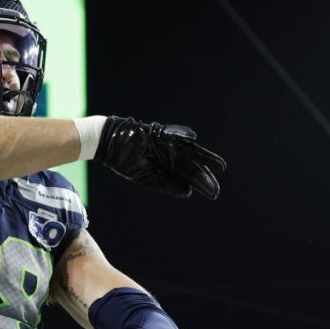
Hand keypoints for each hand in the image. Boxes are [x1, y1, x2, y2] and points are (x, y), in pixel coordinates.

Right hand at [95, 116, 225, 199]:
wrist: (109, 144)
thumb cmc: (124, 160)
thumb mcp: (146, 177)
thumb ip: (166, 184)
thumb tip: (188, 192)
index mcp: (166, 165)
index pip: (188, 176)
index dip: (201, 184)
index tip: (213, 195)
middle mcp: (170, 154)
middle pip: (192, 166)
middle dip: (205, 178)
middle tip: (217, 191)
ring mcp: (167, 144)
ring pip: (190, 151)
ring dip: (205, 157)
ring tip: (220, 166)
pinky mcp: (160, 133)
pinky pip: (174, 133)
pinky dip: (183, 135)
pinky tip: (195, 140)